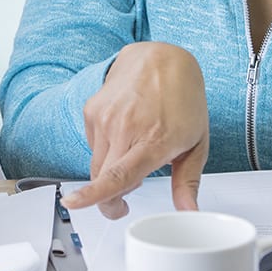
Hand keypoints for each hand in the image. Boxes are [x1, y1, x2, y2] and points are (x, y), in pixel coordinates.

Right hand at [61, 41, 208, 218]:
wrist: (162, 59)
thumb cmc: (183, 99)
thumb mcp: (197, 143)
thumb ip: (188, 181)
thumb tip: (188, 211)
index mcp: (153, 139)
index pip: (117, 174)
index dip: (95, 195)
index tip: (74, 203)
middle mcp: (125, 127)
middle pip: (101, 177)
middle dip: (108, 199)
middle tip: (123, 205)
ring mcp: (105, 116)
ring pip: (96, 163)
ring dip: (110, 169)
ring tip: (133, 152)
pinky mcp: (92, 109)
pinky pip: (92, 145)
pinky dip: (106, 148)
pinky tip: (124, 133)